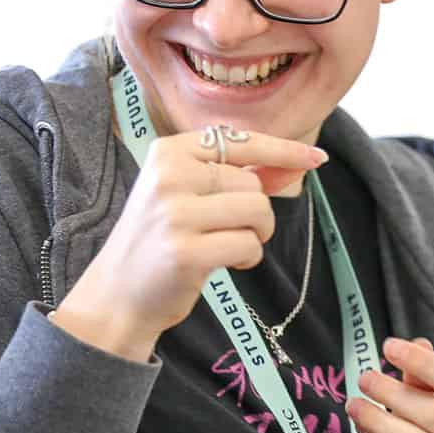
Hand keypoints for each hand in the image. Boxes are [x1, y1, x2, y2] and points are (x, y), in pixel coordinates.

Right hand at [51, 128, 326, 360]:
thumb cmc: (160, 240)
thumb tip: (299, 161)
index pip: (238, 140)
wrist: (117, 292)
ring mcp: (175, 214)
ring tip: (228, 246)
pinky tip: (224, 264)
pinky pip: (249, 245)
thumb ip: (238, 175)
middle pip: (251, 183)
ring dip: (256, 235)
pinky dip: (248, 258)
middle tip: (230, 230)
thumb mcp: (187, 195)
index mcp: (168, 152)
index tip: (316, 157)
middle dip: (257, 211)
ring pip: (256, 211)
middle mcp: (169, 176)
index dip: (282, 149)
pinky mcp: (186, 252)